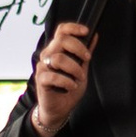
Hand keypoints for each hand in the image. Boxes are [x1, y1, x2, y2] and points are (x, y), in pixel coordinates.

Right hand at [29, 21, 96, 136]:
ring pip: (58, 58)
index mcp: (57, 49)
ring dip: (74, 68)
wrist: (59, 109)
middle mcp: (48, 55)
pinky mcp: (41, 80)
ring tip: (79, 78)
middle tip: (87, 58)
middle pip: (61, 40)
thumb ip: (85, 53)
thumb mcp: (81, 68)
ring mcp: (43, 67)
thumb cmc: (68, 87)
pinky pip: (52, 76)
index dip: (73, 27)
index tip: (86, 31)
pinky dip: (66, 82)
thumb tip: (94, 36)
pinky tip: (71, 86)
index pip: (61, 30)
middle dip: (78, 48)